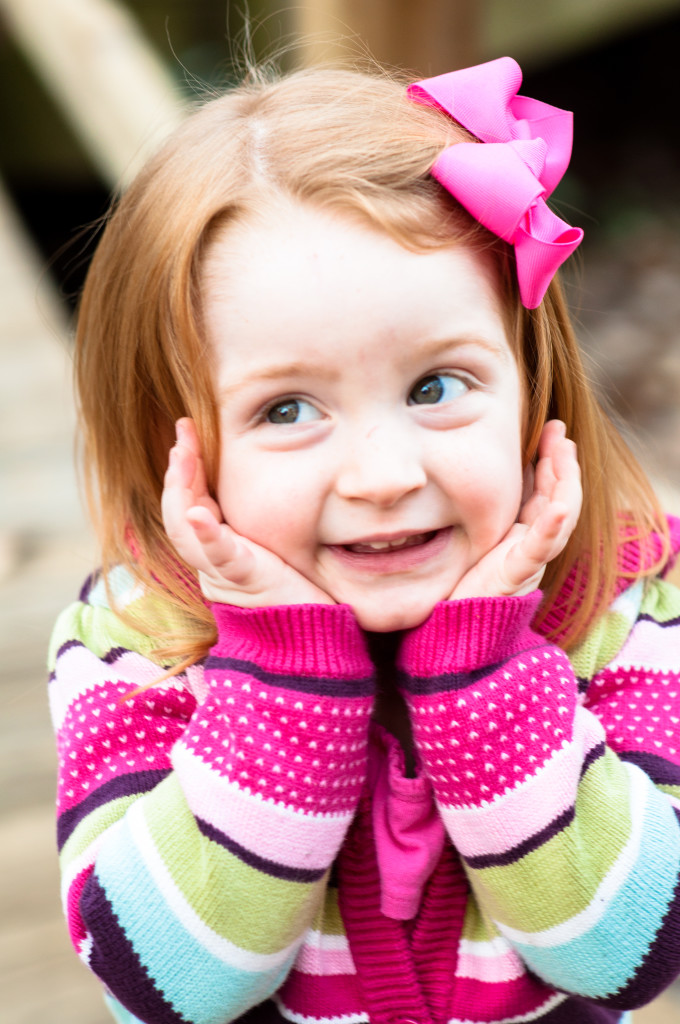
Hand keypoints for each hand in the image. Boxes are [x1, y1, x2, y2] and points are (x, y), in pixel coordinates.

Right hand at [161, 419, 334, 607]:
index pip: (189, 501)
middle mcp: (210, 562)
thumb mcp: (271, 544)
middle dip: (178, 468)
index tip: (186, 431)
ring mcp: (223, 573)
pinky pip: (219, 556)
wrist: (310, 636)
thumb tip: (267, 473)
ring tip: (182, 455)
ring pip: (185, 531)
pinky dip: (206, 534)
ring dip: (182, 489)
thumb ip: (258, 519)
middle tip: (183, 430)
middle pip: (178, 511)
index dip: (185, 467)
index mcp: (216, 549)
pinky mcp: (244, 581)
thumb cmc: (296, 589)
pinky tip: (198, 513)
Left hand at [450, 420, 581, 599]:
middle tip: (560, 431)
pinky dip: (552, 527)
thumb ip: (482, 509)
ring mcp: (528, 560)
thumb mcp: (473, 534)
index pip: (547, 492)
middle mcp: (531, 546)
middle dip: (563, 463)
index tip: (552, 431)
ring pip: (559, 517)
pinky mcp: (516, 575)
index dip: (553, 461)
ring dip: (565, 482)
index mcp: (522, 536)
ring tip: (564, 451)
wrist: (448, 626)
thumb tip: (476, 469)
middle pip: (560, 498)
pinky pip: (539, 549)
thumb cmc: (457, 581)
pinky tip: (559, 506)